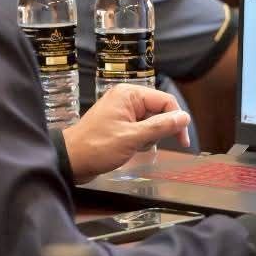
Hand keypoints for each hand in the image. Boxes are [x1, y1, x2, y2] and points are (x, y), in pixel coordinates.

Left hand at [61, 84, 189, 182]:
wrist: (70, 161)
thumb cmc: (98, 147)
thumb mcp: (132, 138)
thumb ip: (160, 127)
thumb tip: (185, 117)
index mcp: (129, 95)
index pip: (165, 101)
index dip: (177, 119)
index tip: (183, 141)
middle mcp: (127, 98)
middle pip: (159, 110)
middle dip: (159, 130)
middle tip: (150, 145)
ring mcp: (122, 111)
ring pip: (150, 121)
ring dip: (149, 137)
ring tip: (135, 147)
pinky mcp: (118, 123)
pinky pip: (140, 128)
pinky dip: (141, 139)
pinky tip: (131, 149)